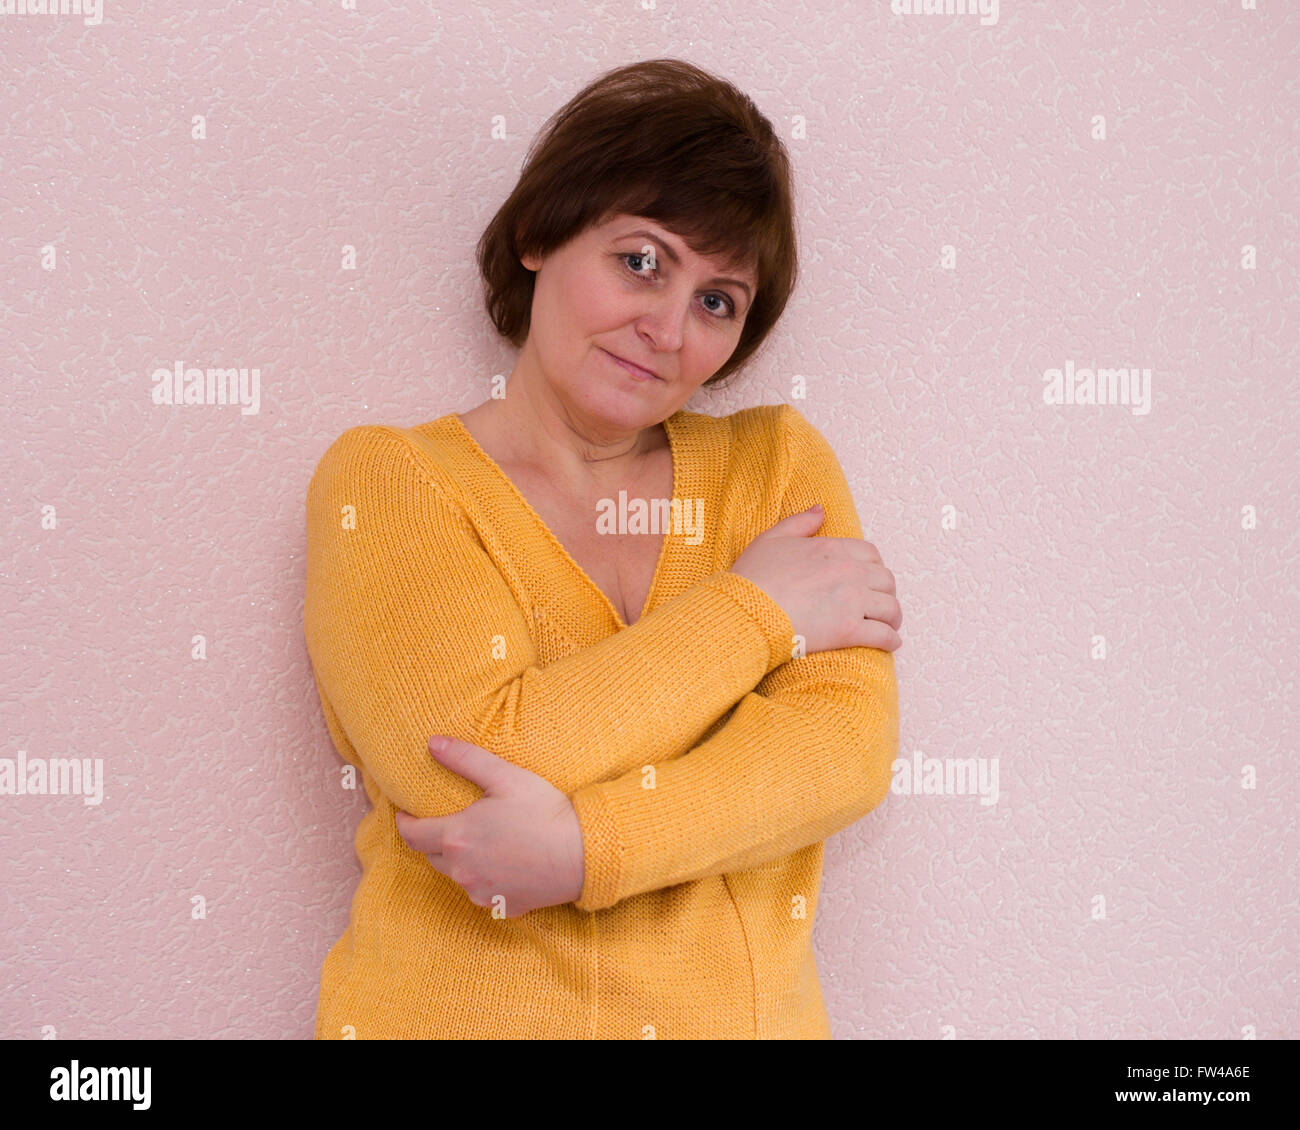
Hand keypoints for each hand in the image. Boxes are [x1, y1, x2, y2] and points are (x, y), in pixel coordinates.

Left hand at [394, 735, 585, 917]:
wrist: (584, 854)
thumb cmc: (544, 811)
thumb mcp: (505, 776)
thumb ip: (464, 759)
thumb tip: (432, 743)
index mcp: (456, 838)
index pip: (412, 835)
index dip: (404, 823)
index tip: (404, 814)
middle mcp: (462, 871)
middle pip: (431, 856)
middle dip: (432, 839)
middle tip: (445, 822)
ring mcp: (481, 893)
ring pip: (455, 875)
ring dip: (457, 859)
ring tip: (475, 841)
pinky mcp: (501, 907)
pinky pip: (480, 892)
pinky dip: (482, 878)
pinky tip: (501, 863)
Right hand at [730, 505, 902, 653]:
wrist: (746, 611)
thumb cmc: (754, 577)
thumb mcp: (772, 539)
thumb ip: (799, 522)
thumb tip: (820, 510)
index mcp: (832, 549)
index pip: (871, 554)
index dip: (873, 567)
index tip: (869, 579)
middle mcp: (849, 572)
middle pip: (886, 580)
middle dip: (885, 592)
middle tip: (879, 603)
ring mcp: (851, 602)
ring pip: (890, 608)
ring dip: (892, 617)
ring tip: (888, 625)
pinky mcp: (848, 631)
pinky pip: (882, 636)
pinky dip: (890, 641)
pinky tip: (891, 644)